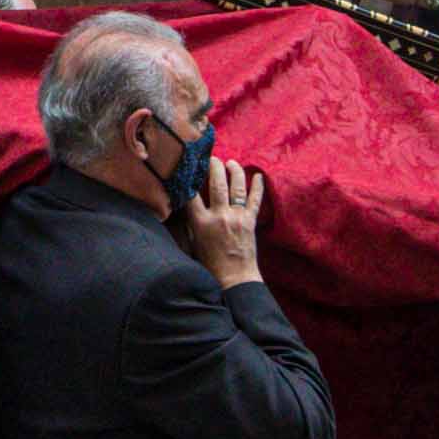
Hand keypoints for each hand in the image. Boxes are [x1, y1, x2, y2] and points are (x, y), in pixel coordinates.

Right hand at [179, 159, 265, 287]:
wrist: (234, 280)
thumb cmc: (209, 266)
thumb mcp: (191, 244)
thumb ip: (187, 224)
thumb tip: (179, 206)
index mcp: (201, 223)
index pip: (192, 193)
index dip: (189, 176)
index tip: (188, 166)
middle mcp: (219, 216)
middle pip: (216, 183)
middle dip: (214, 166)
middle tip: (212, 158)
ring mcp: (237, 217)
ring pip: (236, 187)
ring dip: (234, 171)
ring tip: (231, 163)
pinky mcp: (250, 222)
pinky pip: (255, 200)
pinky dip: (257, 187)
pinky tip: (258, 176)